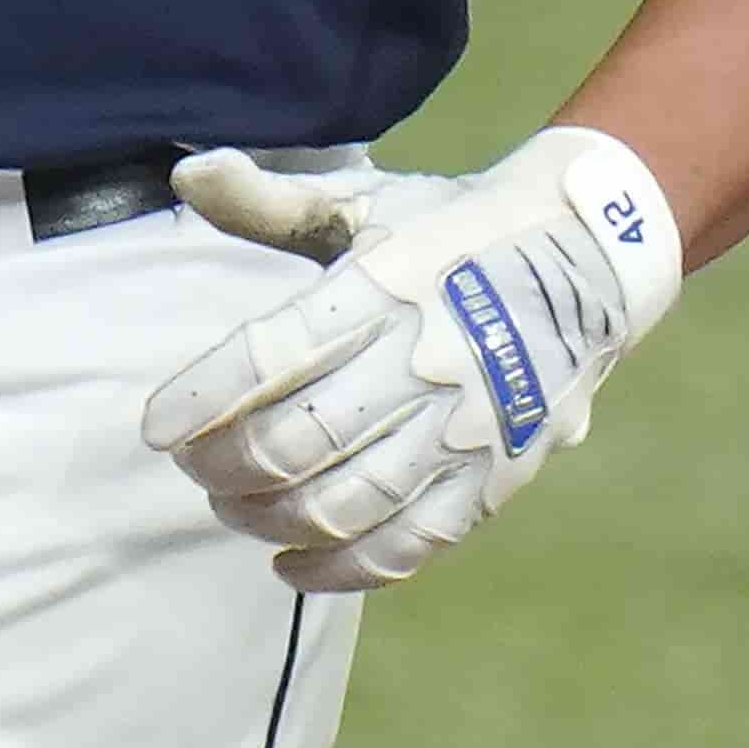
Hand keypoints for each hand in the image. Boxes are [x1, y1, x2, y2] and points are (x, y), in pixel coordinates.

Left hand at [143, 126, 682, 592]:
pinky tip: (291, 565)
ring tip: (232, 509)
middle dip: (224, 468)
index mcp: (383, 286)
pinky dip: (342, 569)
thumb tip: (183, 178)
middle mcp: (422, 360)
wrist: (593, 255)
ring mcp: (464, 427)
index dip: (201, 399)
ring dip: (270, 519)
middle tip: (194, 468)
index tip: (155, 428)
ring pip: (347, 503)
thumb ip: (270, 201)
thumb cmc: (454, 228)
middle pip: (298, 442)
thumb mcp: (367, 200)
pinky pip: (411, 544)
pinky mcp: (495, 476)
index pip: (270, 356)